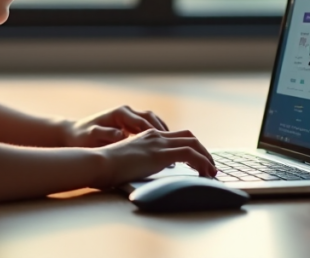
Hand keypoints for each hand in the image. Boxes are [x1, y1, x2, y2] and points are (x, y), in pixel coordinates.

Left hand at [62, 105, 169, 147]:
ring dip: (163, 132)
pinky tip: (164, 146)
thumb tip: (121, 134)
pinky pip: (148, 126)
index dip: (155, 132)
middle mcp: (126, 112)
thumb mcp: (91, 136)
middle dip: (163, 131)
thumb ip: (105, 134)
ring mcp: (129, 117)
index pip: (142, 121)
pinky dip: (157, 134)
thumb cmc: (81, 137)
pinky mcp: (129, 124)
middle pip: (151, 118)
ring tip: (174, 146)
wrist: (73, 133)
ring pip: (152, 120)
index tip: (164, 143)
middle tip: (175, 144)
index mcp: (119, 113)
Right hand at [93, 129, 216, 187]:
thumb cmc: (105, 166)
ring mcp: (158, 143)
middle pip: (189, 136)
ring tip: (212, 172)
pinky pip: (190, 154)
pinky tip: (205, 173)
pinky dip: (202, 162)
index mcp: (147, 136)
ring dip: (207, 157)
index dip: (190, 147)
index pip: (176, 136)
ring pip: (193, 143)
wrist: (98, 163)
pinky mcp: (160, 154)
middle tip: (210, 166)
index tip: (197, 161)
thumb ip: (139, 161)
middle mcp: (155, 135)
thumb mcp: (127, 161)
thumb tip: (146, 171)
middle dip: (203, 151)